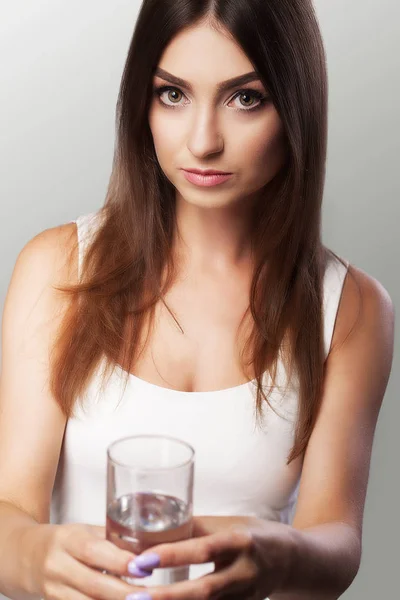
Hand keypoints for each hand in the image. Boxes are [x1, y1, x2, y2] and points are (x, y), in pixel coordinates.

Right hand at [22, 522, 154, 599]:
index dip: (119, 561)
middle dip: (123, 592)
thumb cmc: (62, 541)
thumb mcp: (83, 531)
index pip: (94, 551)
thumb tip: (145, 547)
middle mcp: (57, 566)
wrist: (23, 555)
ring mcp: (53, 590)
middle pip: (93, 584)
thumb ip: (111, 539)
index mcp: (67, 540)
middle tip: (148, 594)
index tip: (142, 567)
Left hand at [126, 515, 294, 599]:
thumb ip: (193, 529)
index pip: (203, 550)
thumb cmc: (251, 535)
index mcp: (240, 542)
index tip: (141, 560)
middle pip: (203, 590)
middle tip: (134, 597)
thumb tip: (155, 528)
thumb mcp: (226, 525)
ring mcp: (246, 598)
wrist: (290, 559)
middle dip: (167, 597)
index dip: (172, 555)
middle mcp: (245, 573)